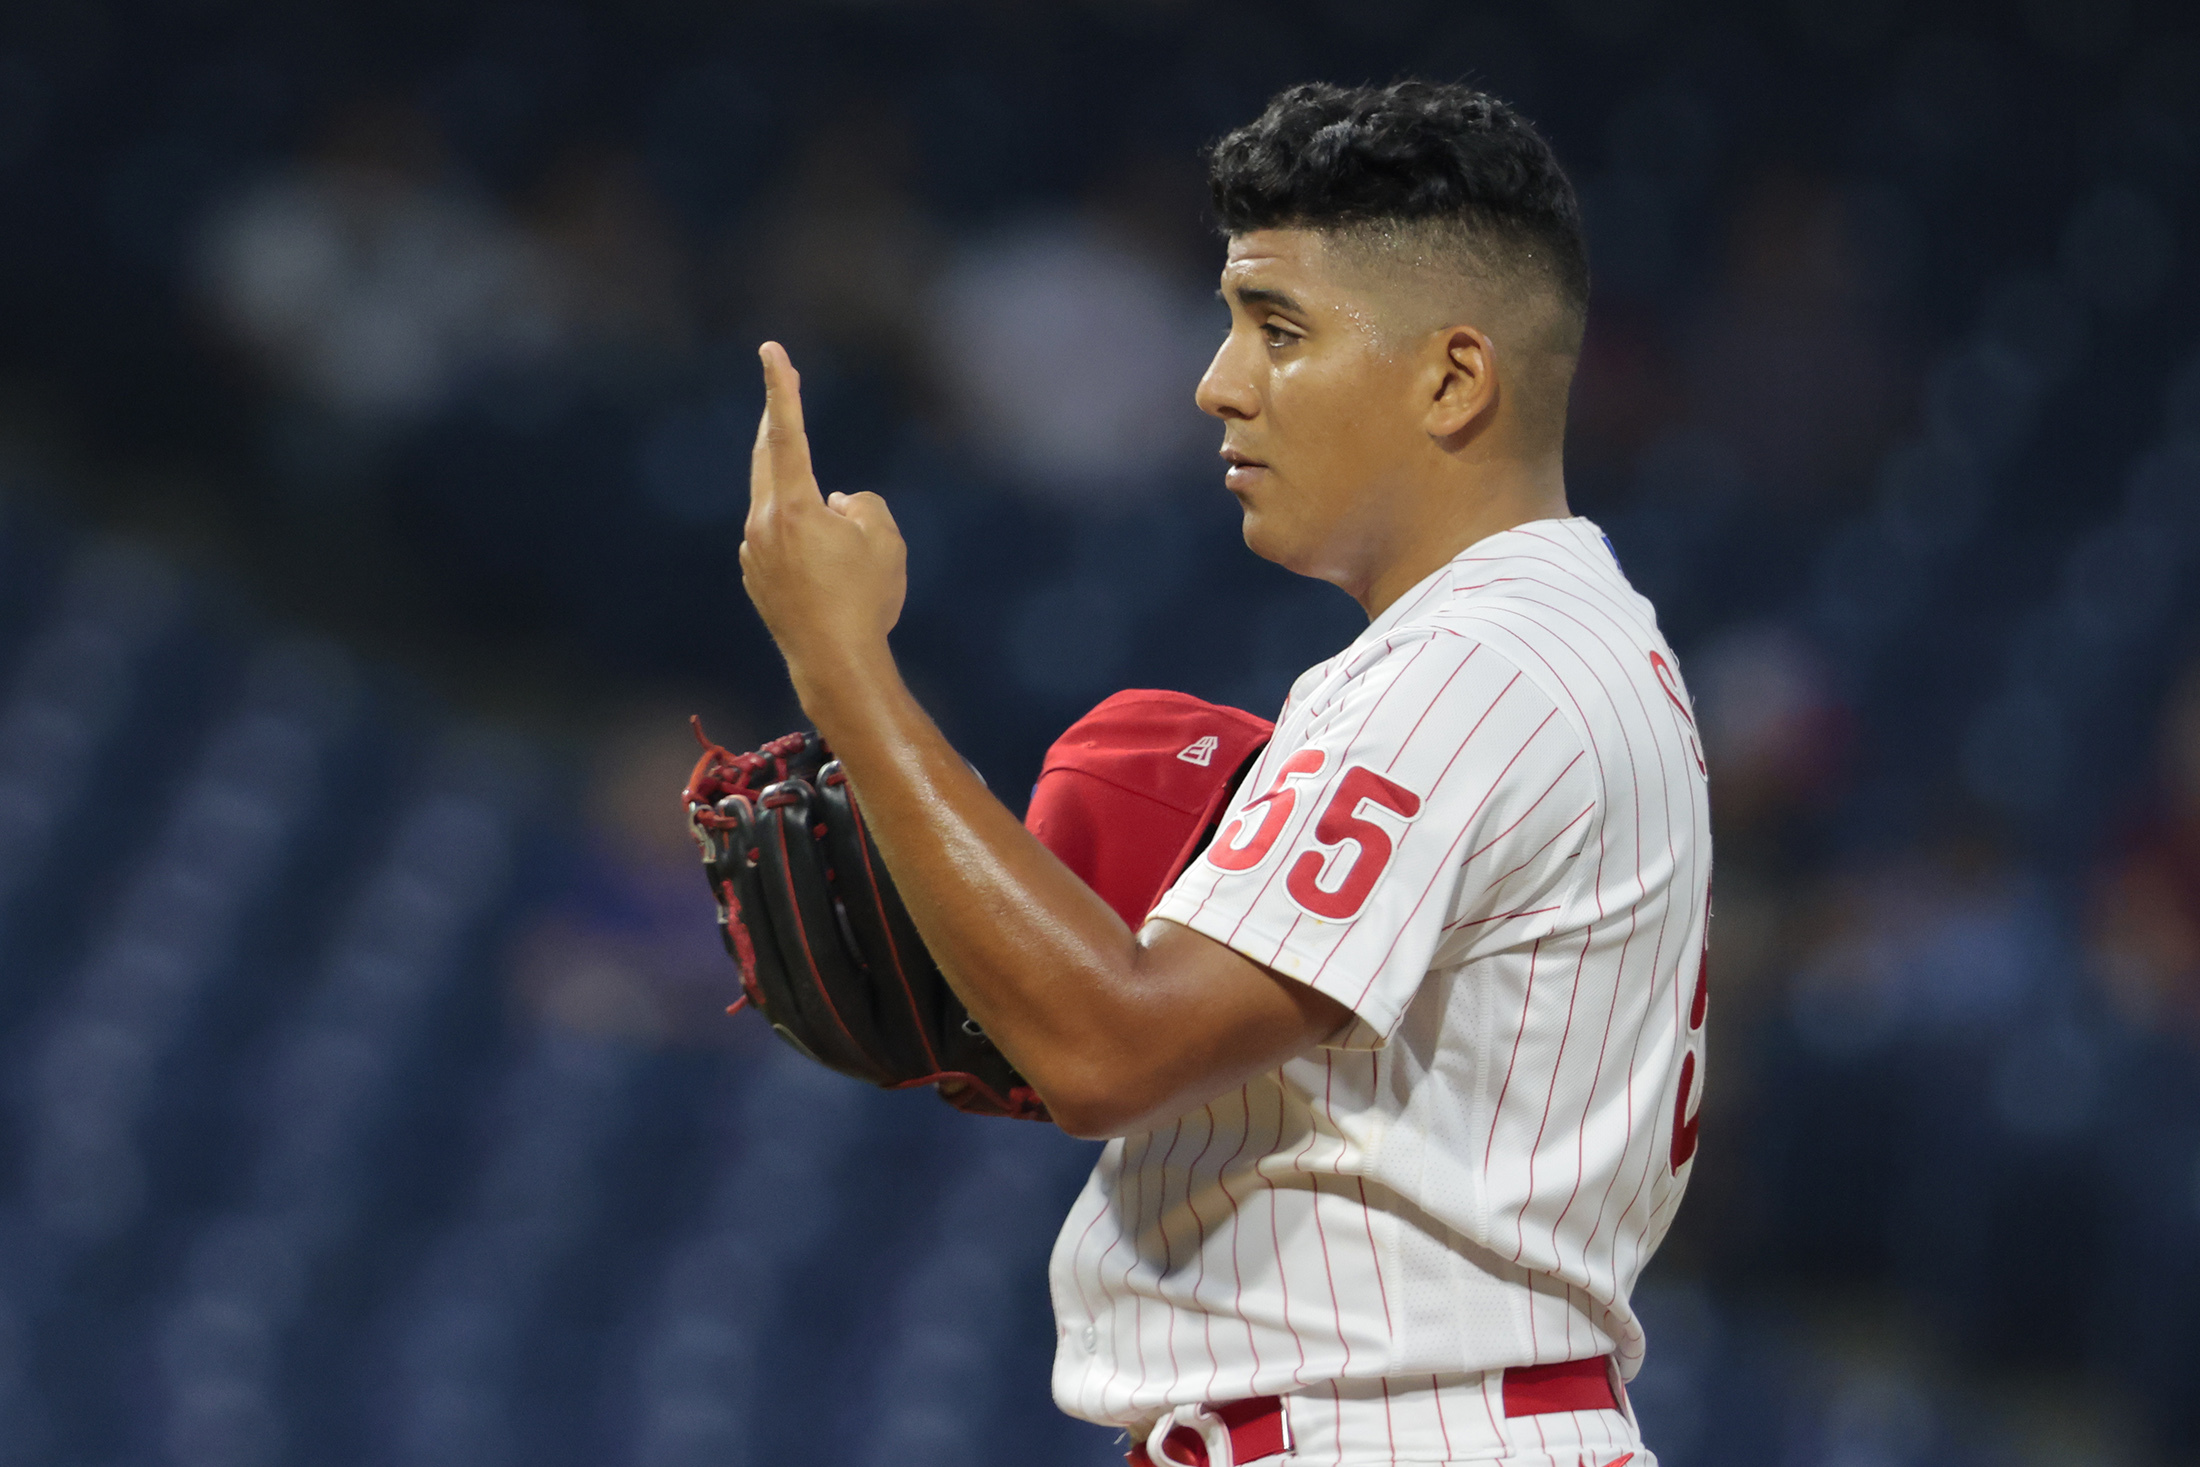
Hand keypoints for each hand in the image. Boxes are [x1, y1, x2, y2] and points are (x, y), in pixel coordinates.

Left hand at [740, 342, 907, 701]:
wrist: (834, 662)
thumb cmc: (866, 600)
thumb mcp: (885, 540)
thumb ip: (863, 504)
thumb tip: (836, 501)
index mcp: (795, 506)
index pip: (787, 431)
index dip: (781, 387)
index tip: (771, 351)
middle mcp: (764, 522)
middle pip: (768, 456)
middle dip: (777, 421)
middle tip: (783, 385)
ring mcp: (753, 550)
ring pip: (776, 500)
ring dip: (801, 494)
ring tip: (838, 535)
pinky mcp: (754, 574)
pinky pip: (776, 535)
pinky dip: (798, 532)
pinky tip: (822, 567)